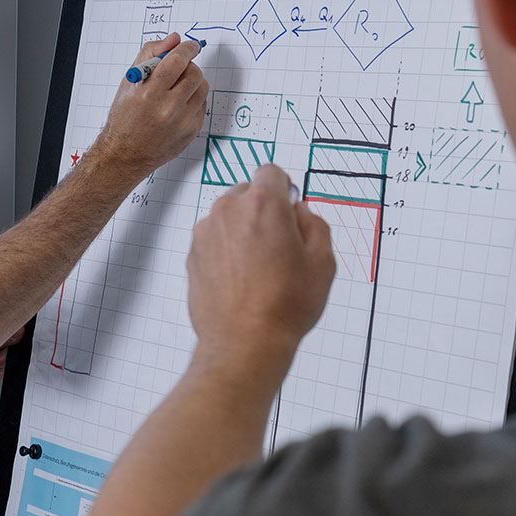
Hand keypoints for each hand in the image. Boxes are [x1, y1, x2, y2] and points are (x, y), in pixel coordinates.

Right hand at [91, 33, 208, 180]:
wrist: (125, 153)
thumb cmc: (124, 117)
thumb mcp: (129, 82)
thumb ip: (150, 54)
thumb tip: (174, 40)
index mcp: (149, 93)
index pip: (177, 60)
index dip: (186, 49)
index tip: (189, 46)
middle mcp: (167, 108)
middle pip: (194, 73)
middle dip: (189, 66)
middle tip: (180, 68)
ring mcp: (182, 122)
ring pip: (202, 88)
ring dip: (193, 81)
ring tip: (178, 87)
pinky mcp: (192, 131)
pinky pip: (203, 105)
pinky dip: (193, 99)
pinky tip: (178, 105)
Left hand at [186, 164, 334, 370]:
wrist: (244, 342)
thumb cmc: (283, 305)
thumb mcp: (322, 261)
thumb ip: (314, 223)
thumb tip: (298, 212)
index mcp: (263, 204)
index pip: (271, 172)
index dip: (284, 189)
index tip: (288, 208)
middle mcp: (228, 210)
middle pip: (248, 194)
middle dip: (263, 211)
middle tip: (279, 247)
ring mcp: (206, 231)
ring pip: (229, 218)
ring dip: (243, 231)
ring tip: (259, 269)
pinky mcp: (192, 253)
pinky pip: (214, 240)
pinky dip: (225, 251)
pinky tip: (240, 279)